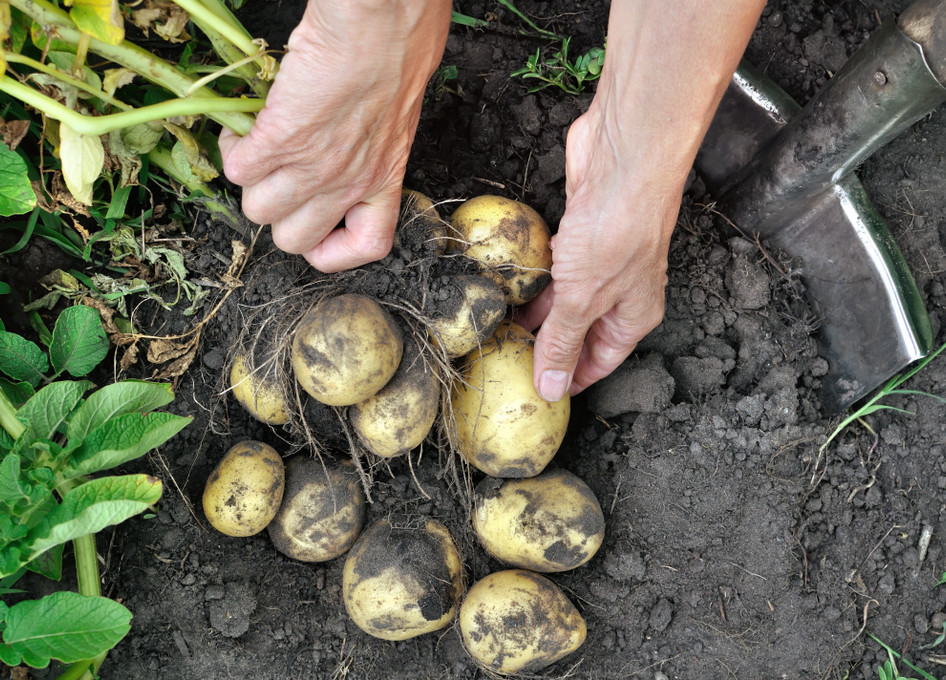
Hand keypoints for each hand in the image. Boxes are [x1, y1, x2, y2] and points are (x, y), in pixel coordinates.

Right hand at [218, 0, 450, 271]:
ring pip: (258, 211)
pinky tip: (246, 128)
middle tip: (281, 176)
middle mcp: (349, 184)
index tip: (323, 226)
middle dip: (280, 213)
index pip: (368, 246)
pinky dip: (233, 150)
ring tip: (258, 147)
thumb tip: (339, 149)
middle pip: (294, 240)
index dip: (337, 248)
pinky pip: (237, 172)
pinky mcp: (280, 140)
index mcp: (384, 179)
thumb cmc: (395, 52)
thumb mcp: (393, 119)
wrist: (379, 24)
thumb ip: (367, 150)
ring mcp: (314, 168)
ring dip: (251, 181)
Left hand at [516, 0, 763, 401]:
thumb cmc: (616, 230)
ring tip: (503, 333)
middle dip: (549, 347)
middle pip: (582, 332)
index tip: (539, 392)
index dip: (572, 378)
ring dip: (539, 316)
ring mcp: (601, 261)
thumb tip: (551, 389)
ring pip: (567, 300)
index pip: (601, 361)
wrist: (622, 160)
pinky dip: (537, 281)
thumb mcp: (582, 299)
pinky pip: (556, 268)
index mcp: (634, 317)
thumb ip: (563, 343)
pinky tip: (513, 291)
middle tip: (510, 361)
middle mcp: (621, 292)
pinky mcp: (581, 234)